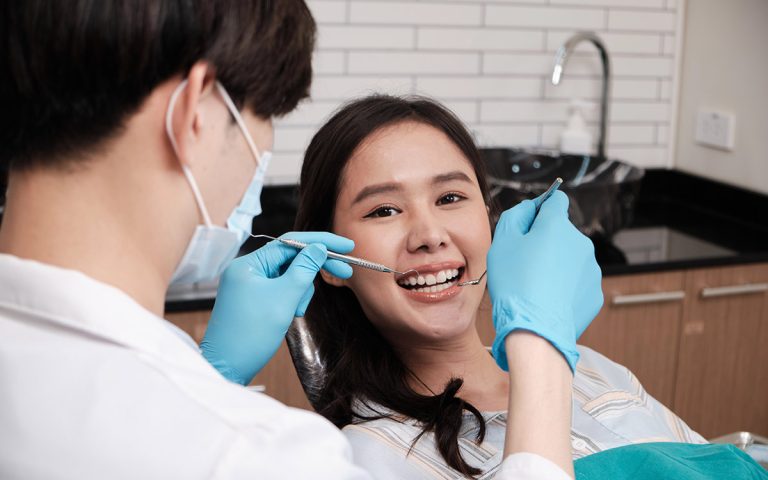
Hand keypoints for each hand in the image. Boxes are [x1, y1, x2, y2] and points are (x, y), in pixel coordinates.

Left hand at [200, 232, 353, 384]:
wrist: (226, 368)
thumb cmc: (249, 335)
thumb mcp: (284, 298)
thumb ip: (304, 269)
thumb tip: (319, 248)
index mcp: (249, 264)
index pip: (291, 242)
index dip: (321, 242)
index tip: (346, 247)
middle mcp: (247, 270)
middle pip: (290, 258)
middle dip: (315, 268)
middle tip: (345, 272)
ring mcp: (249, 285)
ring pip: (288, 276)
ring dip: (300, 291)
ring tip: (296, 311)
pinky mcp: (254, 300)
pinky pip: (281, 290)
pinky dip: (292, 299)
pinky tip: (291, 314)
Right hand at [487, 191, 602, 371]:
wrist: (535, 332)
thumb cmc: (515, 286)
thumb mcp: (502, 242)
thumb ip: (516, 216)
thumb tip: (530, 208)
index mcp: (557, 225)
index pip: (556, 200)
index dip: (540, 209)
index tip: (529, 225)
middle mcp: (581, 243)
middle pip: (562, 233)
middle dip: (546, 242)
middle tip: (524, 264)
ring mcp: (591, 269)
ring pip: (570, 259)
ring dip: (556, 266)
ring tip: (535, 287)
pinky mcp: (594, 293)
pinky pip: (576, 283)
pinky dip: (564, 288)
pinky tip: (547, 301)